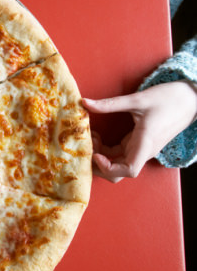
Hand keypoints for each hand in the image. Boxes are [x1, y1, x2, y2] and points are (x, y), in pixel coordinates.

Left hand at [82, 81, 196, 181]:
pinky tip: (97, 136)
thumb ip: (110, 104)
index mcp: (146, 143)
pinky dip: (106, 149)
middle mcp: (144, 150)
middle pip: (120, 172)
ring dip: (101, 156)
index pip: (129, 170)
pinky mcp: (139, 143)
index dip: (109, 168)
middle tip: (84, 149)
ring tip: (89, 138)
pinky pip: (120, 153)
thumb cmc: (169, 98)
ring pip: (118, 163)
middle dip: (99, 166)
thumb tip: (84, 102)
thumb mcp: (138, 99)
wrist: (190, 98)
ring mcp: (141, 148)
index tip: (95, 154)